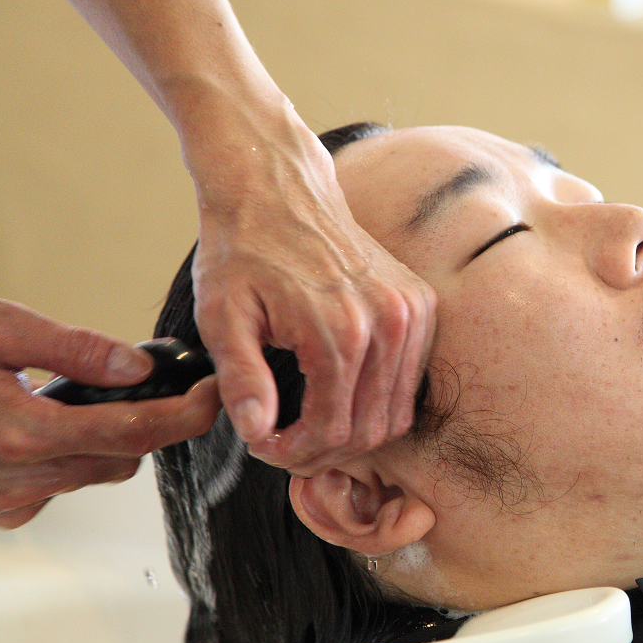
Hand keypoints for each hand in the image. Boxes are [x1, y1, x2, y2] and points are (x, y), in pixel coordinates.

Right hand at [0, 300, 220, 527]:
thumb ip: (73, 348)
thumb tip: (138, 368)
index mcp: (21, 432)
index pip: (132, 433)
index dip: (185, 415)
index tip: (215, 396)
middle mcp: (18, 478)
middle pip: (124, 456)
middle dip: (146, 420)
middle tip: (144, 383)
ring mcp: (10, 499)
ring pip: (99, 471)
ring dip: (107, 437)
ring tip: (75, 398)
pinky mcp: (4, 510)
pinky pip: (67, 483)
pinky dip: (73, 455)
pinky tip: (45, 426)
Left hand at [191, 126, 435, 476]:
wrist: (278, 188)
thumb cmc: (244, 247)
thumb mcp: (221, 316)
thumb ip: (242, 380)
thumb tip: (259, 433)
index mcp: (341, 329)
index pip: (333, 430)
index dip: (295, 453)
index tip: (264, 444)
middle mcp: (389, 322)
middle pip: (371, 431)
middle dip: (324, 451)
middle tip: (284, 442)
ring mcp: (412, 313)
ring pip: (396, 414)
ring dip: (353, 432)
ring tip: (308, 423)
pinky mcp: (420, 305)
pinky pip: (409, 383)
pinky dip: (376, 401)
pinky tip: (336, 393)